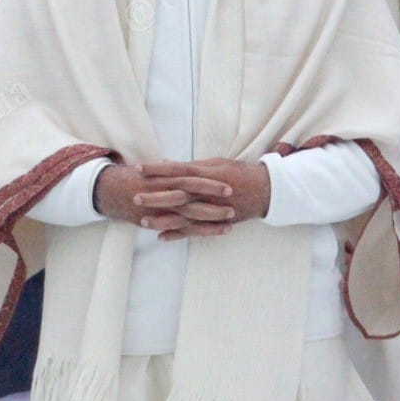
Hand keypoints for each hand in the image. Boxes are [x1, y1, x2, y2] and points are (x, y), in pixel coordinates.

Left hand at [95, 158, 269, 240]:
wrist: (264, 191)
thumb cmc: (239, 173)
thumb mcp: (217, 163)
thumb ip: (194, 166)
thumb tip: (171, 164)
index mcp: (207, 173)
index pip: (177, 170)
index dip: (158, 170)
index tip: (139, 168)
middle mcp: (207, 192)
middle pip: (177, 194)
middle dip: (155, 196)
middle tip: (135, 197)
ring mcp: (212, 209)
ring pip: (183, 215)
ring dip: (162, 219)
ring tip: (142, 221)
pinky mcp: (215, 222)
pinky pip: (194, 231)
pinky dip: (178, 234)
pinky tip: (161, 237)